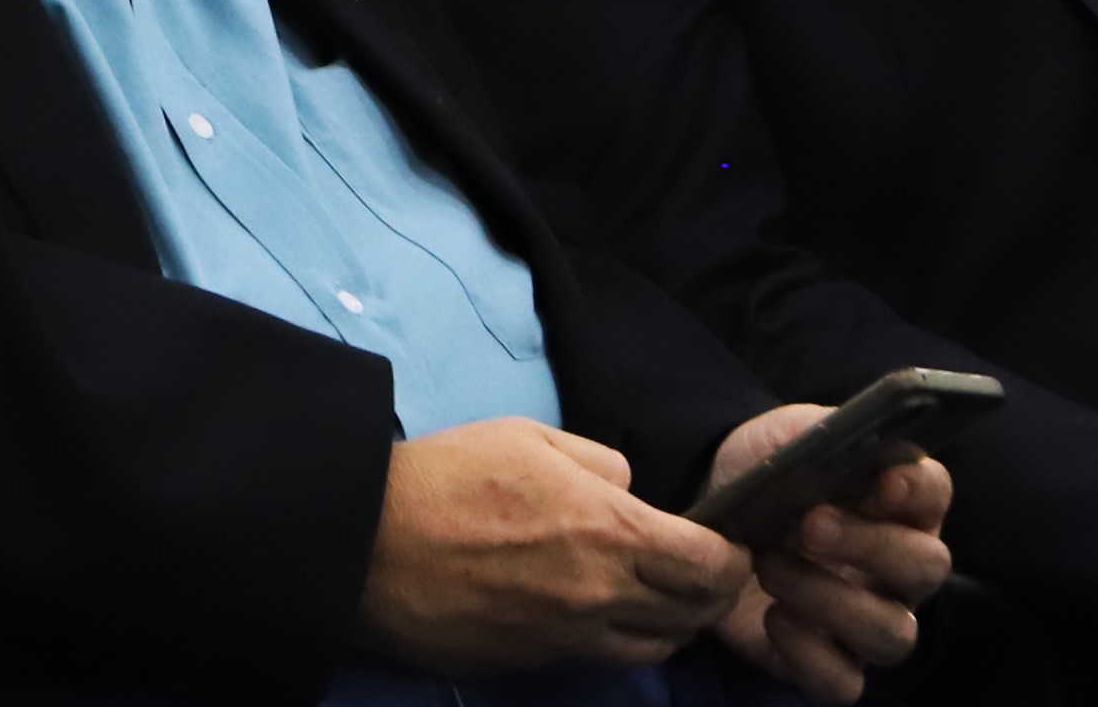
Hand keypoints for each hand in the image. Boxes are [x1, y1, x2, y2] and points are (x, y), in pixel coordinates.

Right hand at [355, 418, 738, 674]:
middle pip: (693, 613)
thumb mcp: (525, 436)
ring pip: (655, 647)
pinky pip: (599, 656)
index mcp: (610, 529)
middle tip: (698, 574)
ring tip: (655, 599)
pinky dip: (614, 638)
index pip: (709, 562)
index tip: (725, 545)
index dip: (730, 557)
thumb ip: (596, 460)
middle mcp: (603, 593)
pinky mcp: (536, 661)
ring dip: (669, 624)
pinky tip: (592, 611)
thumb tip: (627, 487)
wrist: (368, 542)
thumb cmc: (445, 476)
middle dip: (708, 593)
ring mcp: (571, 635)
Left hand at [699, 409, 952, 703]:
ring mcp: (870, 617)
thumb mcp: (784, 438)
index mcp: (896, 502)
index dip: (917, 488)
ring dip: (832, 600)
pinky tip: (773, 619)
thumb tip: (856, 441)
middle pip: (925, 567)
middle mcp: (898, 566)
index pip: (933, 492)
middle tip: (808, 523)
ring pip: (893, 632)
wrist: (702, 515)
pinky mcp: (829, 658)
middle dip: (869, 545)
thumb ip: (820, 433)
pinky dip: (811, 656)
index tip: (883, 480)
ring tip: (770, 566)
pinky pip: (845, 682)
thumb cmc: (761, 474)